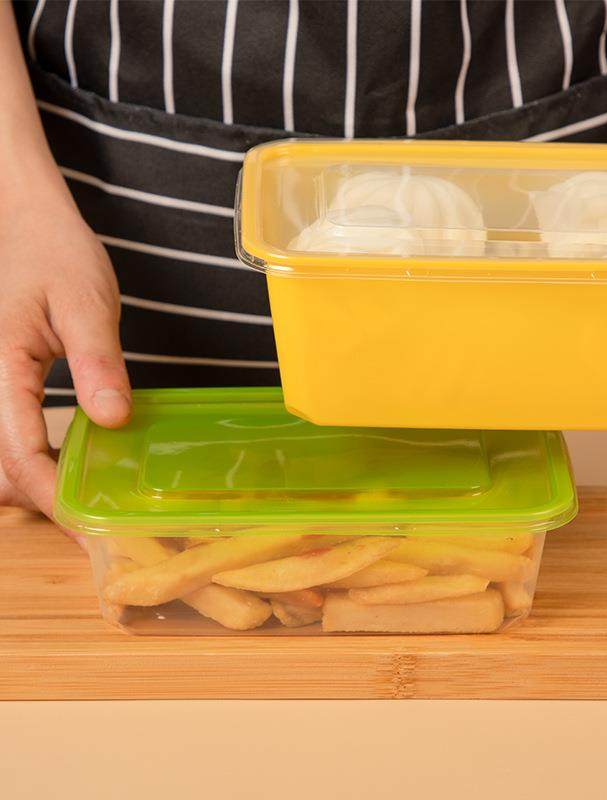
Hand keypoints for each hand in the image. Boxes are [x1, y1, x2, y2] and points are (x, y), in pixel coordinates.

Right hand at [0, 197, 130, 519]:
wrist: (20, 219)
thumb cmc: (53, 252)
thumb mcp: (87, 303)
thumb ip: (99, 363)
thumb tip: (113, 421)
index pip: (17, 451)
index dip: (52, 498)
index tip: (90, 528)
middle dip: (41, 500)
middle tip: (93, 523)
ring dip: (29, 483)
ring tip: (81, 499)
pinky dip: (23, 457)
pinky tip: (60, 462)